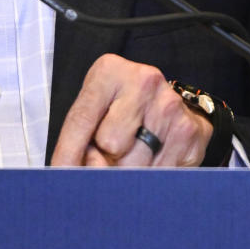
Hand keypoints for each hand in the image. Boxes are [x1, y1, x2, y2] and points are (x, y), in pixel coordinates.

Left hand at [51, 54, 212, 167]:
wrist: (167, 103)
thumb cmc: (120, 109)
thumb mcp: (94, 111)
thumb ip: (80, 138)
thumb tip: (73, 175)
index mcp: (109, 72)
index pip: (81, 120)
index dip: (68, 154)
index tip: (60, 176)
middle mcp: (143, 82)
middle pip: (110, 143)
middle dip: (106, 156)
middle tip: (113, 148)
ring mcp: (170, 105)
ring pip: (134, 163)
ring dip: (129, 168)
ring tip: (134, 151)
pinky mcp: (189, 131)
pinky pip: (159, 173)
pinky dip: (151, 175)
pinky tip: (153, 157)